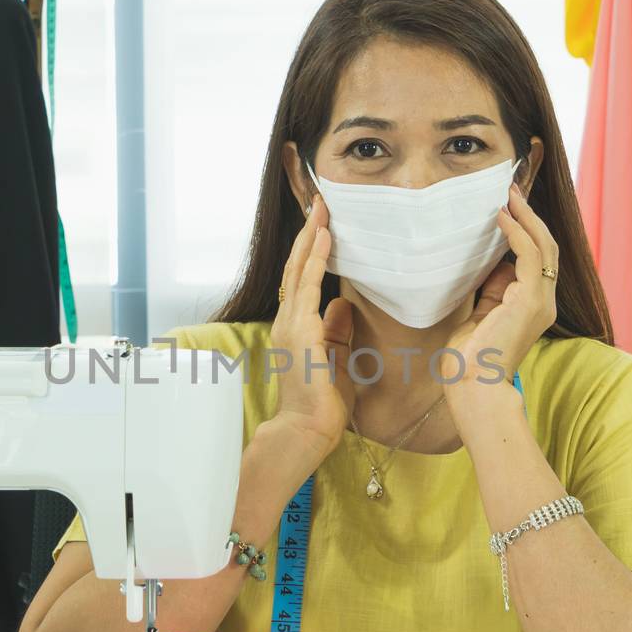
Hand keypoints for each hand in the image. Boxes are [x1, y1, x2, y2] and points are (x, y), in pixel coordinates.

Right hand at [265, 194, 354, 467]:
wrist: (306, 429)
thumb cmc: (321, 402)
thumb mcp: (336, 360)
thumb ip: (337, 333)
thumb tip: (342, 304)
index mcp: (296, 327)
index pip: (302, 279)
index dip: (311, 250)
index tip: (323, 224)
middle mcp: (288, 320)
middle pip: (296, 266)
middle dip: (309, 233)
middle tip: (320, 202)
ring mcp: (290, 323)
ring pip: (298, 268)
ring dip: (311, 236)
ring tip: (321, 208)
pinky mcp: (299, 329)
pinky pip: (307, 285)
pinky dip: (315, 259)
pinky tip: (325, 237)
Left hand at [442, 184, 559, 418]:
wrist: (473, 384)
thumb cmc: (471, 357)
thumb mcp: (481, 315)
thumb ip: (492, 290)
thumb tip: (493, 262)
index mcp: (534, 305)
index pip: (539, 259)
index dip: (527, 230)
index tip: (509, 207)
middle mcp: (544, 302)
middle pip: (548, 248)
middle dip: (531, 216)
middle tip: (512, 190)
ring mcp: (541, 301)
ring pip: (545, 247)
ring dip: (526, 217)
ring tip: (509, 195)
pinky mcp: (531, 301)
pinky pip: (531, 256)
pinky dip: (518, 233)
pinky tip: (502, 217)